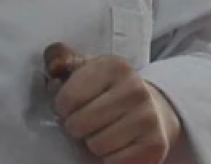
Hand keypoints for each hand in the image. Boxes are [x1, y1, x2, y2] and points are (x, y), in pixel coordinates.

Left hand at [44, 43, 181, 163]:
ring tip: (101, 131)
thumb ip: (59, 57)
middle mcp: (135, 90)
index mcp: (114, 66)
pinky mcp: (155, 146)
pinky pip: (114, 162)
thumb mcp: (82, 66)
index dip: (61, 106)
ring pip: (97, 145)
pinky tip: (116, 145)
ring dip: (93, 142)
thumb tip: (54, 67)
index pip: (68, 97)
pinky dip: (109, 158)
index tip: (69, 105)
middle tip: (84, 121)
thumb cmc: (106, 89)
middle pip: (80, 123)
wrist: (153, 109)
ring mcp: (148, 118)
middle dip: (76, 126)